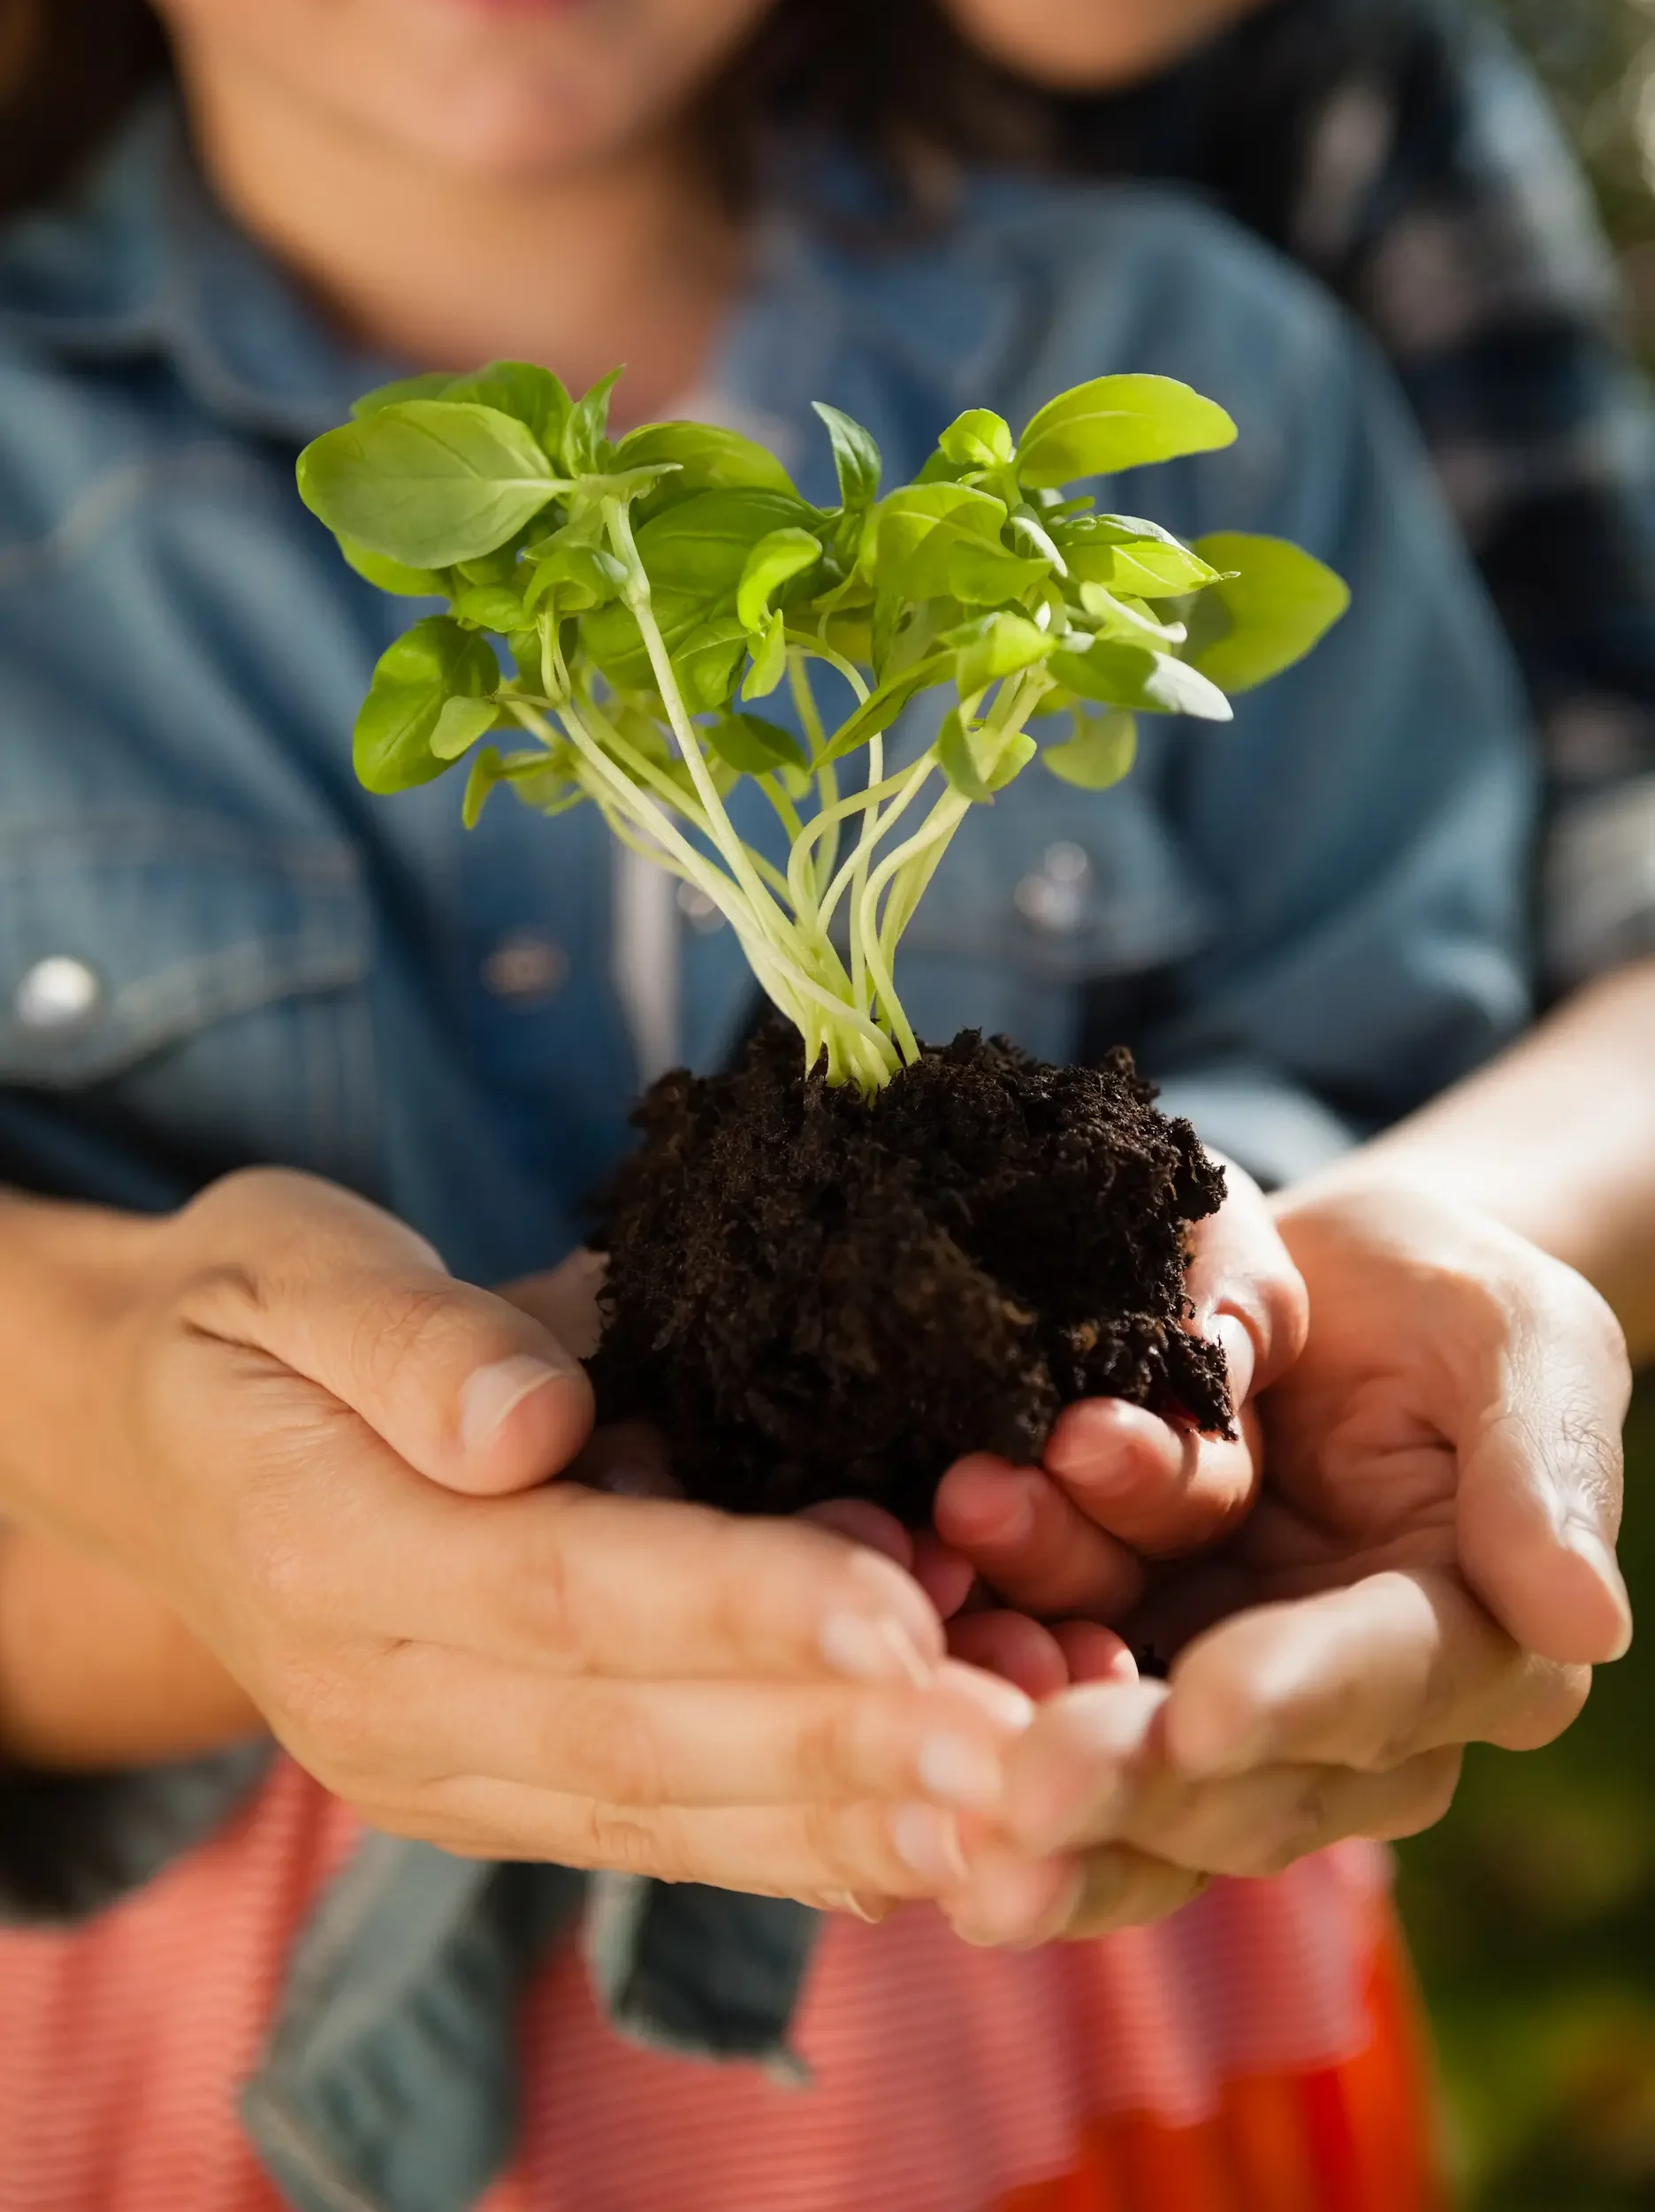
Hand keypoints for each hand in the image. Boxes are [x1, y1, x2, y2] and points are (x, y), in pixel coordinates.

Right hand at [1, 1171, 1031, 1908]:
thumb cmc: (246, 1322)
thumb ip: (409, 1340)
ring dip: (848, 1817)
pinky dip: (795, 1843)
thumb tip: (529, 1424)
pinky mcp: (493, 1788)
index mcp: (330, 1551)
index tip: (901, 1606)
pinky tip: (928, 1843)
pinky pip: (654, 1831)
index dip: (737, 1601)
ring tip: (1014, 1807)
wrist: (150, 1436)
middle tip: (1022, 1740)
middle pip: (638, 1731)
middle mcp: (385, 1697)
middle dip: (841, 1740)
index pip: (563, 1587)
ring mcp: (439, 1768)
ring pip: (663, 1812)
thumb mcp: (291, 1271)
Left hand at [933, 1179, 1632, 1943]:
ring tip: (940, 1583)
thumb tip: (1585, 1622)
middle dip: (1119, 1767)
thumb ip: (1545, 1469)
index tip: (1197, 1712)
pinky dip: (971, 1649)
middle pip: (1230, 1773)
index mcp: (1470, 1645)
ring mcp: (1214, 1691)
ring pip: (1114, 1744)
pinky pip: (1038, 1676)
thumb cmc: (1453, 1302)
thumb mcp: (1525, 1342)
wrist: (1334, 1288)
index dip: (1289, 1700)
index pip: (1378, 1684)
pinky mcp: (1117, 1651)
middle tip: (1012, 1777)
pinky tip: (909, 1597)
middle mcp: (1343, 1711)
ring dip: (1015, 1681)